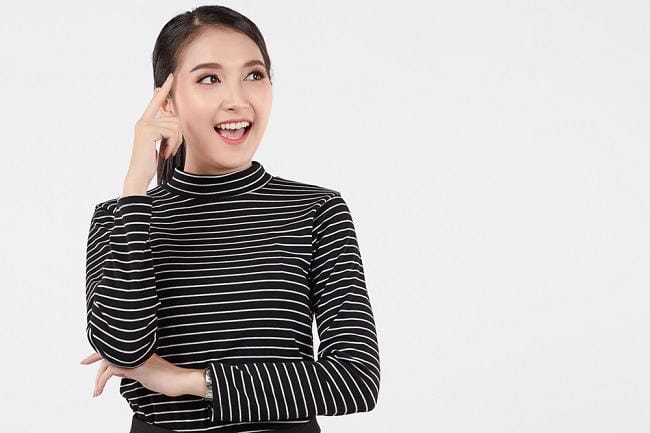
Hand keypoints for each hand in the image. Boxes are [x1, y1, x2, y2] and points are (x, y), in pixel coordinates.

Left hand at [80, 352, 191, 397]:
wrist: (177, 379)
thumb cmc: (165, 378)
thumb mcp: (144, 373)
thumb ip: (131, 369)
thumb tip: (119, 372)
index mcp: (139, 351)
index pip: (116, 348)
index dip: (101, 351)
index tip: (89, 356)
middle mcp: (135, 352)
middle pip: (109, 353)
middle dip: (94, 358)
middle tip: (83, 363)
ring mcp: (134, 358)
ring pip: (108, 363)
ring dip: (98, 379)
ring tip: (96, 391)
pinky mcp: (133, 367)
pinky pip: (110, 373)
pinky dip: (101, 382)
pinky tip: (99, 390)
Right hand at [123, 72, 183, 195]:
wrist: (139, 174)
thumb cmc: (150, 162)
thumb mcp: (160, 143)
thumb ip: (165, 130)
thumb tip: (175, 118)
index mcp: (146, 122)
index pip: (157, 102)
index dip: (165, 90)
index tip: (171, 77)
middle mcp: (143, 120)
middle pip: (174, 117)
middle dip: (178, 135)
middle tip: (170, 149)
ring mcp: (144, 124)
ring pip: (175, 125)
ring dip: (175, 141)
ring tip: (166, 152)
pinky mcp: (147, 130)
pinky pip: (171, 131)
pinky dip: (172, 144)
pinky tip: (164, 153)